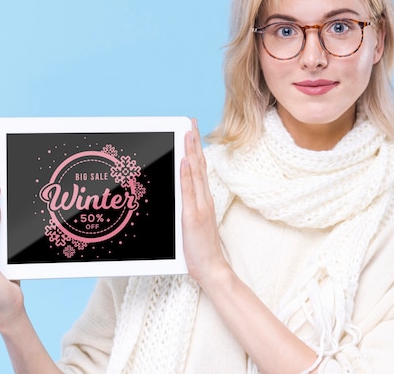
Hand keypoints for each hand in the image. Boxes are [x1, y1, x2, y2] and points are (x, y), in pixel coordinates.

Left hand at [180, 119, 228, 286]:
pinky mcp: (192, 216)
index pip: (199, 170)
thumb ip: (190, 207)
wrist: (211, 268)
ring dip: (191, 152)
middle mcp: (204, 199)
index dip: (195, 149)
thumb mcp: (194, 224)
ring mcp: (199, 206)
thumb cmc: (201, 249)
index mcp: (203, 200)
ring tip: (188, 133)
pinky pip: (189, 191)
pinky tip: (184, 161)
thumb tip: (182, 193)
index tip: (191, 132)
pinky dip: (187, 174)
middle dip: (194, 143)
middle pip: (199, 166)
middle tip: (190, 123)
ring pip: (195, 173)